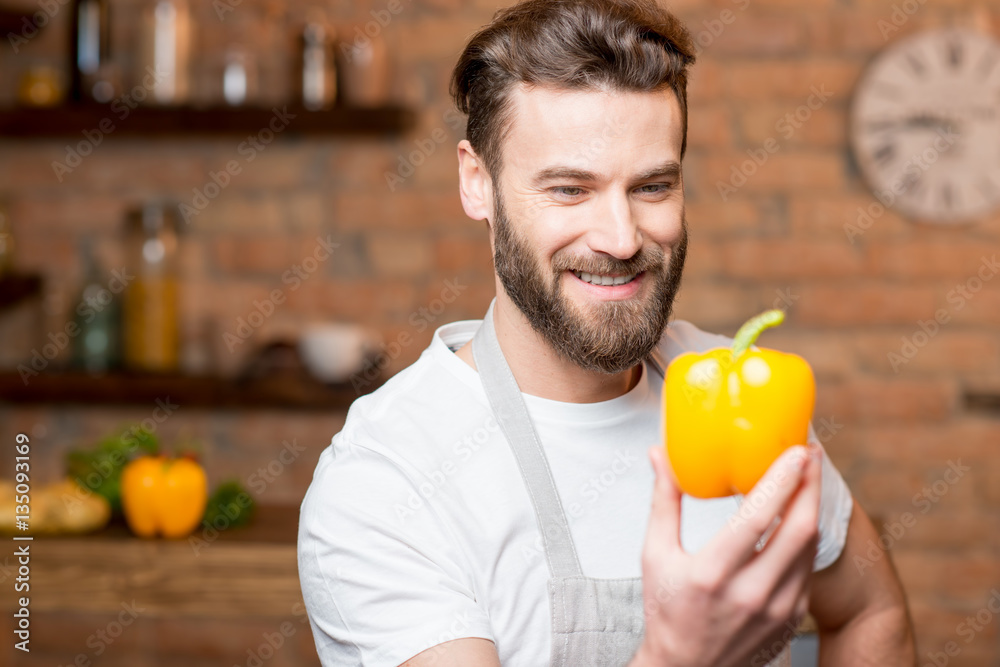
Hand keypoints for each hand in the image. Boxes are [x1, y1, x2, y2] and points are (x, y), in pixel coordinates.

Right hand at [633, 443, 821, 666]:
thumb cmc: (666, 609)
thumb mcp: (655, 554)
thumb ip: (664, 500)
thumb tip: (659, 454)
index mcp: (712, 573)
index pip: (757, 518)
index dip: (780, 480)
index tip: (794, 450)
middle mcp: (750, 593)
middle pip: (799, 529)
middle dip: (809, 485)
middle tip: (809, 454)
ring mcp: (777, 609)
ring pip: (809, 547)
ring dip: (811, 508)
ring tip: (806, 478)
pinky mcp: (791, 618)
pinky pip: (808, 568)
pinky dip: (806, 537)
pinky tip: (798, 517)